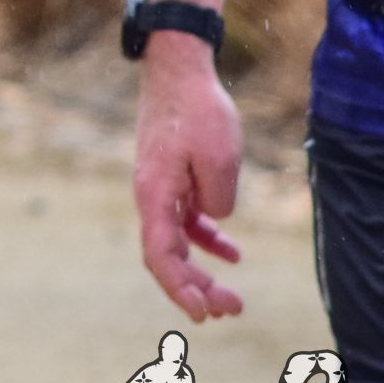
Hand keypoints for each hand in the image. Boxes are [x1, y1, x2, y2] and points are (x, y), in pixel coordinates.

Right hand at [132, 39, 245, 319]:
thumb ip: (219, 199)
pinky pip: (186, 221)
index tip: (205, 312)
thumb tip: (216, 219)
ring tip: (231, 296)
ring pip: (176, 243)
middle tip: (231, 309)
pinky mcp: (173, 179)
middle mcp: (151, 197)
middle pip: (168, 256)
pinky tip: (232, 253)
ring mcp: (160, 190)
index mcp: (154, 195)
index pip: (161, 255)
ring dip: (200, 271)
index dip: (181, 288)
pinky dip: (207, 239)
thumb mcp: (220, 157)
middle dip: (196, 288)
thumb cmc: (198, 110)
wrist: (177, 70)